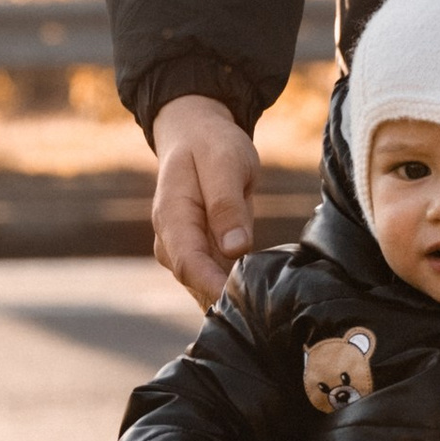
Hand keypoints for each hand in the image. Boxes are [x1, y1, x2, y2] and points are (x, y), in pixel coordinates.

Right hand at [151, 95, 262, 309]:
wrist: (196, 134)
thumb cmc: (211, 145)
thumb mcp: (225, 164)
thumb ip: (227, 206)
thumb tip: (235, 248)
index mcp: (171, 217)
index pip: (189, 265)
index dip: (216, 287)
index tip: (247, 300)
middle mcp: (170, 240)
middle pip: (197, 282)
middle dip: (228, 297)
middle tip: (269, 306)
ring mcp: (181, 248)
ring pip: (205, 285)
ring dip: (232, 294)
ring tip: (267, 300)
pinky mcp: (198, 252)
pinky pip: (213, 277)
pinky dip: (233, 284)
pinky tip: (258, 288)